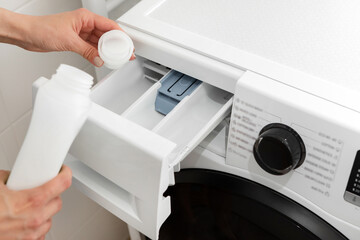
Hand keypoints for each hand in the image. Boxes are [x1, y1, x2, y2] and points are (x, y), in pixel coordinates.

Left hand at [0, 8, 134, 66]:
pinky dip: (98, 54)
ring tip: (116, 58)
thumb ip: (87, 52)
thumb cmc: (42, 29)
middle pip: (107, 35)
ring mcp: (81, 33)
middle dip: (116, 45)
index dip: (121, 36)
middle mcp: (85, 24)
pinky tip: (103, 59)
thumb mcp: (69, 41)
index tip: (127, 45)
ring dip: (107, 51)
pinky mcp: (77, 41)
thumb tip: (100, 59)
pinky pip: (92, 48)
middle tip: (125, 54)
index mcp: (85, 17)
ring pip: (100, 42)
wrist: (28, 34)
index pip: (109, 26)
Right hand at [0, 165, 71, 239]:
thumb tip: (15, 175)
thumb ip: (10, 178)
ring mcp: (31, 234)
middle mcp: (35, 218)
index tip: (63, 171)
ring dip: (43, 212)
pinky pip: (39, 234)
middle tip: (41, 190)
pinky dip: (34, 227)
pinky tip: (24, 221)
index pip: (63, 183)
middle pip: (58, 202)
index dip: (65, 174)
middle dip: (51, 194)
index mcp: (31, 200)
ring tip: (28, 208)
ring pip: (50, 219)